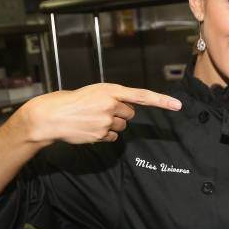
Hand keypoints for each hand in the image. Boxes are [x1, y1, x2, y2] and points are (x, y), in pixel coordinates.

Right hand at [21, 83, 181, 144]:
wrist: (50, 116)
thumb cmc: (72, 102)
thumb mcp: (95, 92)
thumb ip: (113, 98)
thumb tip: (128, 108)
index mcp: (111, 90)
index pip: (143, 96)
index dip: (162, 101)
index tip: (178, 105)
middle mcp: (111, 105)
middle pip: (130, 114)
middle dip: (120, 113)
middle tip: (101, 111)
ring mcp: (106, 121)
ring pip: (122, 126)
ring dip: (111, 124)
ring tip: (92, 119)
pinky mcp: (101, 135)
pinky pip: (113, 137)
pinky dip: (104, 135)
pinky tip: (90, 129)